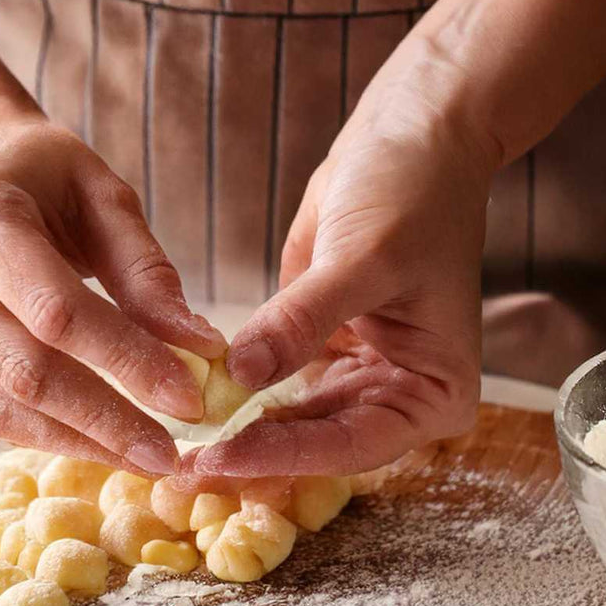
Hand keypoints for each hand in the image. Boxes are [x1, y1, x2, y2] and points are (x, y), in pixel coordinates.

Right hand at [0, 95, 225, 474]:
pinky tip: (103, 446)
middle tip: (174, 453)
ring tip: (146, 459)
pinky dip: (51, 437)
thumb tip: (197, 347)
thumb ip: (145, 271)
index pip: (57, 311)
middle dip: (108, 419)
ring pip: (3, 406)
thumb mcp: (103, 195)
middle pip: (26, 370)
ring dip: (81, 442)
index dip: (127, 361)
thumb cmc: (41, 176)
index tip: (189, 396)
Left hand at [179, 52, 498, 485]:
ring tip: (169, 451)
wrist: (412, 136)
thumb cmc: (413, 193)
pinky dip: (230, 396)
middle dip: (249, 455)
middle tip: (177, 469)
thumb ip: (302, 320)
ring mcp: (354, 376)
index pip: (351, 443)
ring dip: (232, 434)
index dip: (283, 456)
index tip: (217, 459)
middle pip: (316, 446)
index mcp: (435, 393)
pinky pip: (269, 386)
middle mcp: (398, 397)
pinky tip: (181, 404)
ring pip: (287, 425)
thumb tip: (239, 375)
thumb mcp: (363, 258)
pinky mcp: (314, 349)